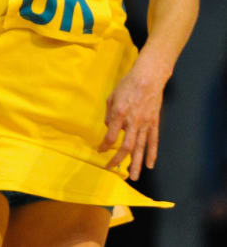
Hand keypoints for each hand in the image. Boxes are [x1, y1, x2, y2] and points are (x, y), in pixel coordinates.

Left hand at [99, 55, 168, 179]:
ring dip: (137, 163)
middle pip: (126, 146)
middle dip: (119, 160)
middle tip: (112, 168)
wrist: (148, 78)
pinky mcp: (154, 124)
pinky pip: (153, 142)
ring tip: (134, 176)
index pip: (111, 136)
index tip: (100, 150)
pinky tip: (151, 165)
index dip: (104, 146)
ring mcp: (145, 124)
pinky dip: (152, 154)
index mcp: (119, 114)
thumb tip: (109, 126)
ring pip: (141, 148)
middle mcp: (133, 122)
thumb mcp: (112, 97)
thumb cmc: (127, 85)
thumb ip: (109, 113)